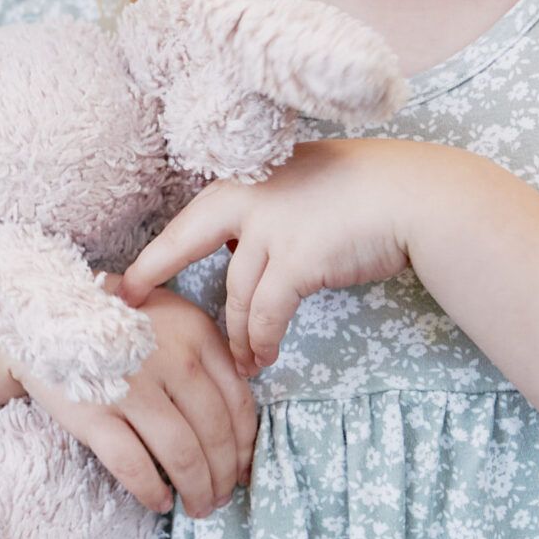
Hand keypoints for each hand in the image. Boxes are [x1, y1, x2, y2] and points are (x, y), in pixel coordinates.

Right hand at [20, 289, 256, 516]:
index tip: (243, 469)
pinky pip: (134, 466)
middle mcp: (170, 358)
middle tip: (220, 498)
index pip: (239, 402)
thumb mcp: (168, 314)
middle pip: (215, 435)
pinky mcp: (94, 413)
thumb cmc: (110, 317)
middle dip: (224, 476)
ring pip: (183, 456)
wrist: (37, 312)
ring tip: (197, 507)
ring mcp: (131, 387)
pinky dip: (152, 491)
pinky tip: (160, 501)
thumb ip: (205, 351)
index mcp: (195, 332)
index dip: (246, 446)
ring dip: (197, 490)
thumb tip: (239, 417)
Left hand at [120, 138, 446, 374]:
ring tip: (240, 362)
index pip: (189, 217)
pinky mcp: (297, 260)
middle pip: (184, 241)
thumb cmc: (362, 191)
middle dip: (152, 275)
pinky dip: (261, 340)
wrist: (412, 196)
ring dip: (235, 334)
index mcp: (245, 176)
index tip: (126, 278)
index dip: (157, 250)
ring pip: (234, 293)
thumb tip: (233, 249)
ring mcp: (271, 227)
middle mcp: (248, 196)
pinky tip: (262, 358)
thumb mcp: (298, 184)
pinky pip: (266, 313)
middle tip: (129, 307)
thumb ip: (261, 211)